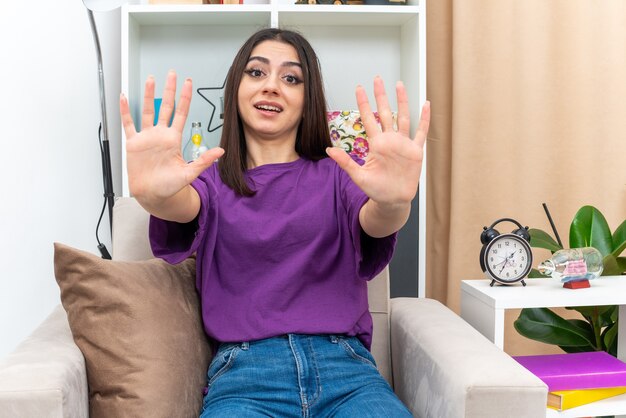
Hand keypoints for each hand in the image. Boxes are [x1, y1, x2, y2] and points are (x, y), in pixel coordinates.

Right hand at [120, 71, 223, 202]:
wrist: (153, 195)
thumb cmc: (170, 186)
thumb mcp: (189, 173)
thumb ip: (204, 160)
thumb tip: (220, 151)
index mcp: (174, 139)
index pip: (181, 113)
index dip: (184, 98)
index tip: (188, 84)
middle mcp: (161, 135)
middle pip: (165, 107)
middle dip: (169, 90)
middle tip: (172, 74)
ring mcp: (147, 138)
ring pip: (147, 111)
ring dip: (147, 95)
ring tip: (150, 79)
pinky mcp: (133, 144)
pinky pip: (128, 124)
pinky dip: (125, 111)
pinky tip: (124, 98)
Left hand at [326, 77, 429, 206]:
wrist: (392, 201)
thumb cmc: (376, 190)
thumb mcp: (358, 176)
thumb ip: (345, 162)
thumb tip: (329, 150)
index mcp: (376, 144)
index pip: (368, 119)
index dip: (363, 103)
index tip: (359, 88)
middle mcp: (389, 140)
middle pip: (385, 112)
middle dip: (381, 96)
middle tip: (377, 79)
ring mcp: (403, 144)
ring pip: (403, 117)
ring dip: (402, 101)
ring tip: (399, 85)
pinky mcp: (415, 151)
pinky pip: (421, 132)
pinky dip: (424, 119)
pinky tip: (426, 104)